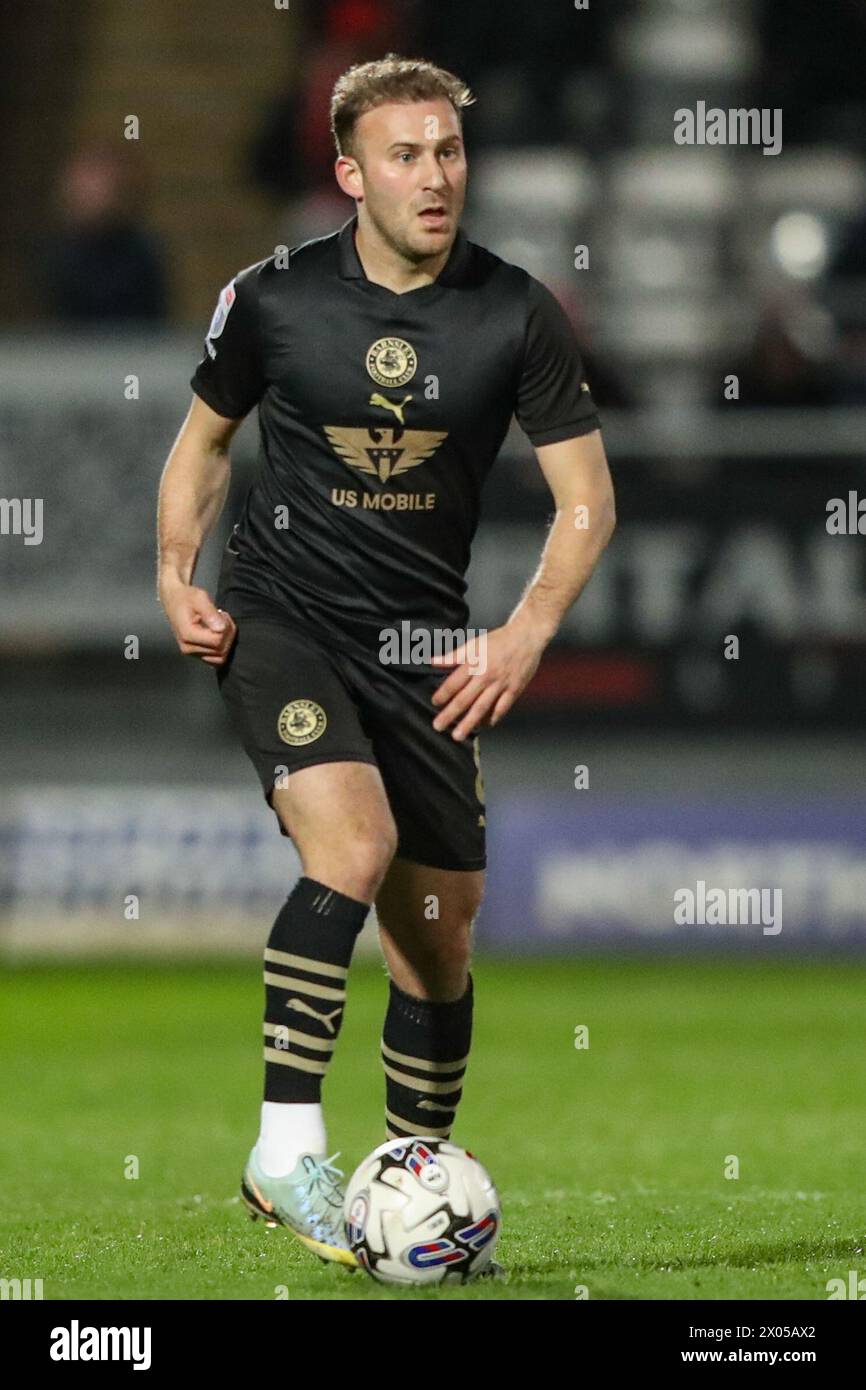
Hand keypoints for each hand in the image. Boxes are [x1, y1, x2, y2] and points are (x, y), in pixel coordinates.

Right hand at [159, 580, 236, 666]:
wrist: (174, 599)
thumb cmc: (186, 597)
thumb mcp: (199, 598)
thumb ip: (210, 613)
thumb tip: (221, 628)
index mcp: (188, 634)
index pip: (218, 640)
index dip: (226, 627)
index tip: (221, 614)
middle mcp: (188, 648)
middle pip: (221, 649)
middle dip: (228, 633)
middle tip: (222, 617)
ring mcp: (192, 653)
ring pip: (220, 656)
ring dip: (226, 641)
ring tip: (220, 625)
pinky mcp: (196, 654)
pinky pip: (216, 658)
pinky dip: (221, 647)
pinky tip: (218, 633)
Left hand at [430, 620, 547, 739]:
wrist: (527, 636)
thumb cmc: (499, 640)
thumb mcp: (474, 644)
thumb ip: (453, 656)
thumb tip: (432, 661)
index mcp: (475, 663)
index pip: (454, 682)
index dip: (443, 694)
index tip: (434, 703)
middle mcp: (486, 676)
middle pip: (465, 699)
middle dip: (450, 714)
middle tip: (438, 726)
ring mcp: (501, 684)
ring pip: (482, 707)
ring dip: (468, 723)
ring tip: (458, 735)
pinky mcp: (514, 689)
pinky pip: (502, 708)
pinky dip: (493, 718)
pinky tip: (485, 725)